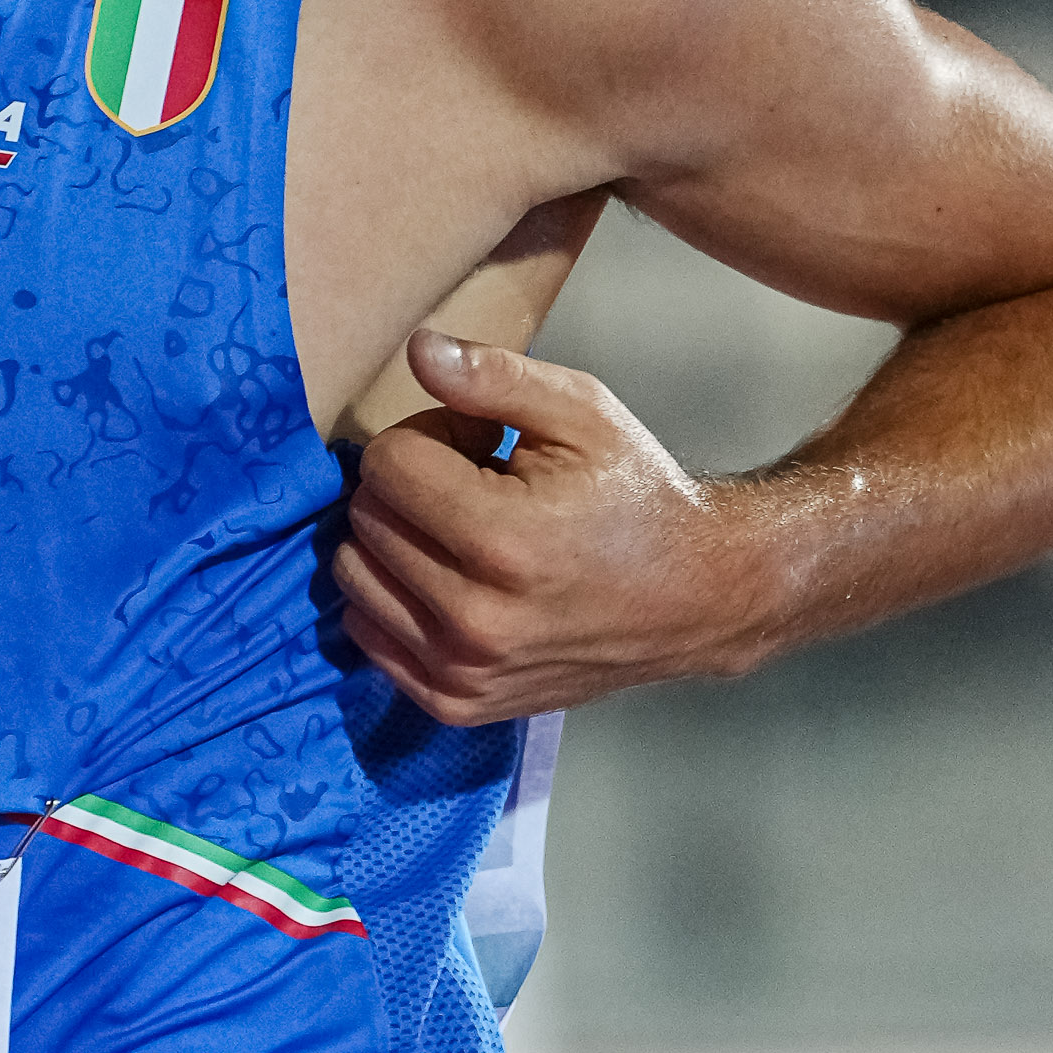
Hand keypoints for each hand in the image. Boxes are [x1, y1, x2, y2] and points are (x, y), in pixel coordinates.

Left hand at [333, 330, 758, 724]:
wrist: (698, 597)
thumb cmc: (637, 496)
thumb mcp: (580, 413)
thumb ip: (493, 377)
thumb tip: (417, 349)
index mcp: (503, 541)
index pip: (387, 464)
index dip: (429, 436)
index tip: (480, 445)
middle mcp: (475, 618)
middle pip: (366, 517)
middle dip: (411, 485)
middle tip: (478, 485)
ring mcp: (464, 670)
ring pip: (354, 574)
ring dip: (393, 540)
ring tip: (465, 534)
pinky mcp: (459, 703)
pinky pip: (367, 633)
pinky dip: (392, 596)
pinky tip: (449, 578)